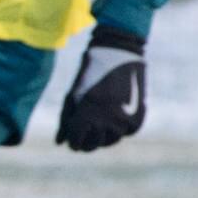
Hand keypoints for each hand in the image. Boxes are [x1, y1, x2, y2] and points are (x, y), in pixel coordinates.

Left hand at [56, 26, 146, 151]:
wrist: (119, 52)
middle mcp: (108, 120)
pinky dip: (119, 128)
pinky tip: (114, 117)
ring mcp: (125, 120)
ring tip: (98, 124)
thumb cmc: (90, 73)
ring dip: (103, 136)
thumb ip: (66, 120)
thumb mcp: (73, 94)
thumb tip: (60, 143)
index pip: (77, 142)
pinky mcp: (138, 117)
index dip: (73, 141)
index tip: (72, 139)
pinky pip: (126, 132)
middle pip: (93, 145)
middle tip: (84, 134)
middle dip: (86, 140)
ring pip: (110, 141)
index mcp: (88, 113)